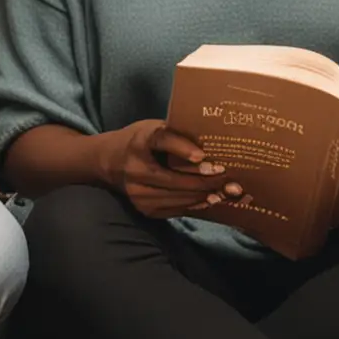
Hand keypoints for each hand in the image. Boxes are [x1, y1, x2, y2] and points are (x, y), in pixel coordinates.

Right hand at [99, 119, 245, 219]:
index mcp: (139, 142)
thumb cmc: (140, 141)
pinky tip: (211, 199)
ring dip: (205, 195)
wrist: (109, 163)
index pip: (162, 141)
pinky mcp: (144, 209)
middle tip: (229, 178)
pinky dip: (195, 205)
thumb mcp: (153, 128)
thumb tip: (212, 141)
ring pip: (178, 197)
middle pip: (175, 179)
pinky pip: (176, 209)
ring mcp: (138, 194)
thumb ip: (175, 134)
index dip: (182, 148)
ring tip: (227, 191)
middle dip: (206, 180)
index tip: (203, 155)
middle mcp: (136, 170)